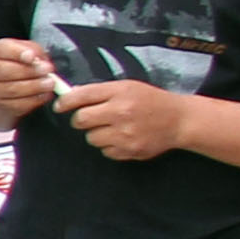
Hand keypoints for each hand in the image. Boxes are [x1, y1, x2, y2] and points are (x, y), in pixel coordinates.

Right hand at [0, 37, 60, 125]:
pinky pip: (18, 105)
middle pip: (7, 71)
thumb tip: (42, 61)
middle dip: (29, 71)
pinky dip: (34, 100)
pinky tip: (44, 94)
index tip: (32, 56)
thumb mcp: (25, 50)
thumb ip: (34, 51)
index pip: (4, 49)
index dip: (18, 53)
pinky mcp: (3, 106)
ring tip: (50, 83)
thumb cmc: (16, 63)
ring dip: (34, 87)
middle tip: (48, 70)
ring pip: (12, 90)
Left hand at [58, 80, 193, 161]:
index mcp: (120, 92)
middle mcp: (121, 112)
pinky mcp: (129, 150)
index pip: (82, 96)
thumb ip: (100, 91)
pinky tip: (123, 138)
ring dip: (97, 134)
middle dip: (80, 120)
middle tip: (90, 118)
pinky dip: (110, 146)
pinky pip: (105, 151)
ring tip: (113, 128)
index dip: (65, 102)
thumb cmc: (150, 101)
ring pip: (91, 138)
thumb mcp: (127, 87)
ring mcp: (125, 133)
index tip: (60, 106)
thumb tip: (72, 95)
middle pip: (80, 120)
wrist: (179, 120)